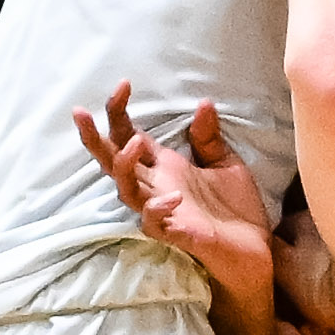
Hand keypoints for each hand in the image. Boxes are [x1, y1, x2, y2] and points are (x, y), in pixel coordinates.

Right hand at [73, 84, 277, 311]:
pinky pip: (155, 224)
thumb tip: (203, 103)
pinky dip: (158, 209)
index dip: (119, 112)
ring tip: (134, 145)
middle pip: (113, 161)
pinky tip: (173, 197)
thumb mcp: (226, 163)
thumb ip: (209, 138)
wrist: (256, 250)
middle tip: (79, 113)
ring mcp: (163, 211)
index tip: (123, 84)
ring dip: (124, 167)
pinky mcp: (177, 234)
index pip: (129, 136)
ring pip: (126, 190)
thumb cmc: (236, 210)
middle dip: (94, 138)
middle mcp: (156, 186)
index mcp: (164, 167)